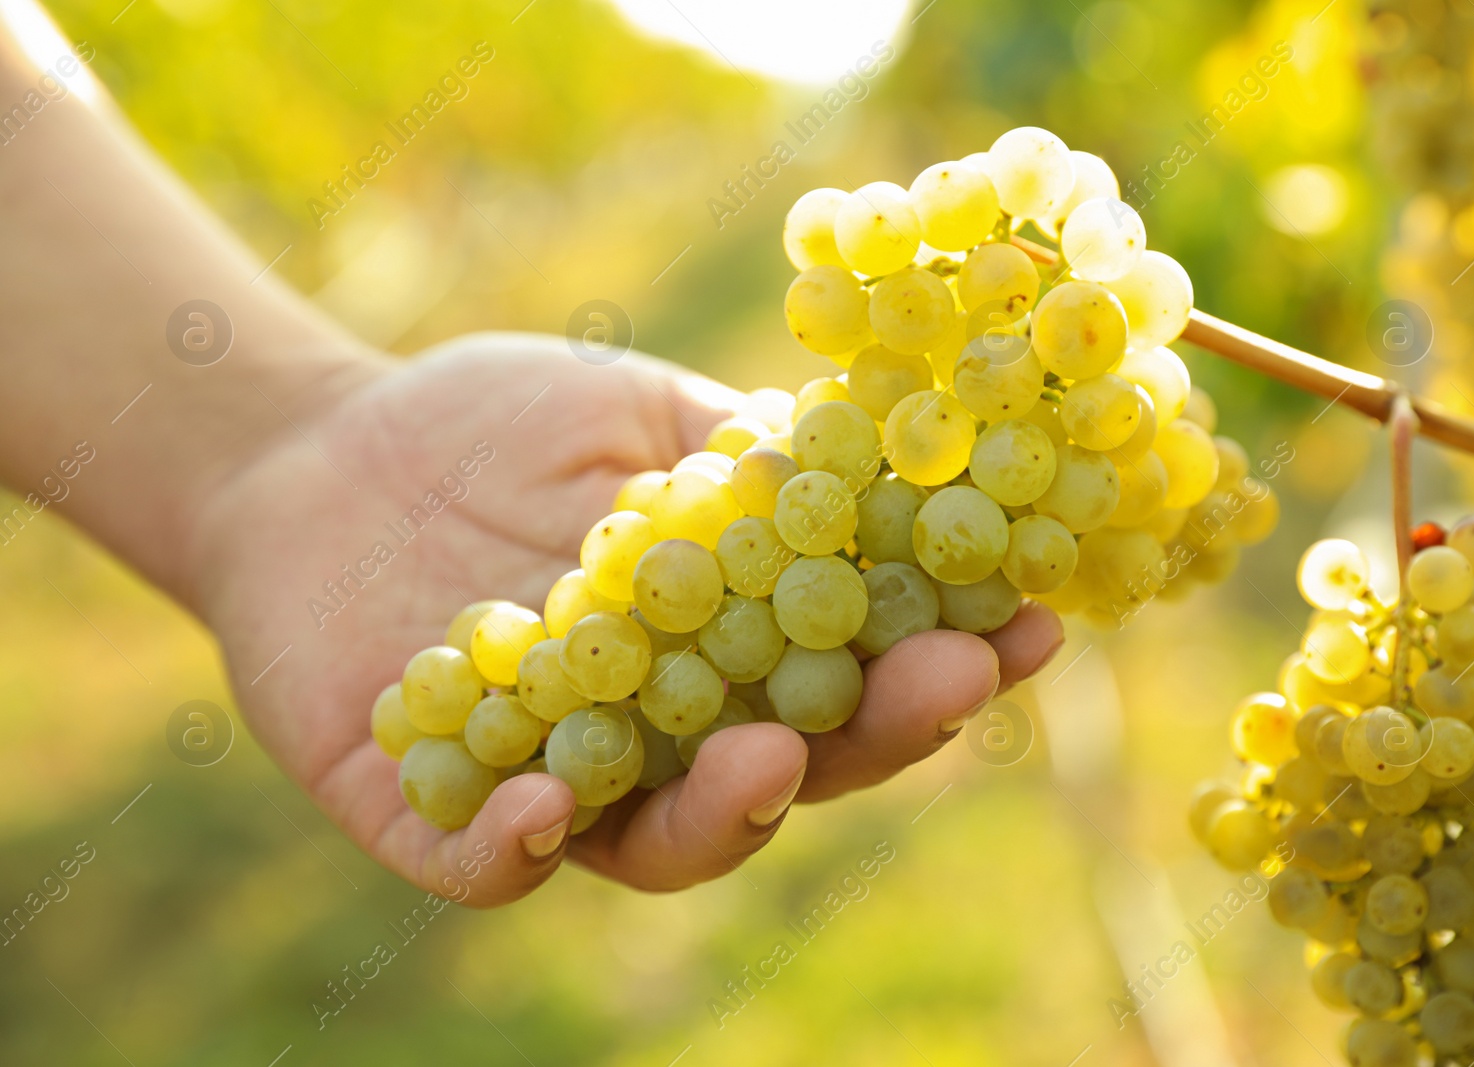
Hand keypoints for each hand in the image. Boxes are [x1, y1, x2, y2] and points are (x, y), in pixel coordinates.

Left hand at [187, 332, 1063, 907]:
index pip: (853, 673)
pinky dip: (515, 852)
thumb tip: (888, 457)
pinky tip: (545, 814)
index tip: (1033, 619)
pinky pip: (480, 862)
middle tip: (947, 683)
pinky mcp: (426, 810)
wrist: (318, 445)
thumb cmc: (491, 425)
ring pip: (657, 841)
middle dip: (875, 733)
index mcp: (723, 649)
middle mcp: (659, 733)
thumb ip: (742, 452)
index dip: (942, 656)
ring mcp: (550, 781)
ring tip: (769, 753)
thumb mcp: (634, 414)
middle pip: (788, 768)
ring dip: (726, 812)